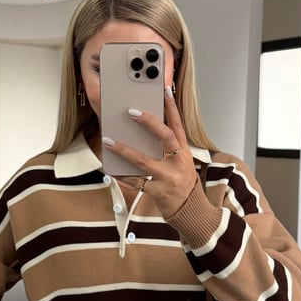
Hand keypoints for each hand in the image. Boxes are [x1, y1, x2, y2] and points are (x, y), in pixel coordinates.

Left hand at [102, 86, 196, 217]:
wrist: (191, 211)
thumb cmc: (183, 183)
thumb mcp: (181, 162)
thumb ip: (168, 148)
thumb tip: (144, 132)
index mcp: (184, 152)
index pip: (178, 125)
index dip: (172, 107)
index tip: (164, 90)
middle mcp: (177, 162)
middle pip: (164, 137)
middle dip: (148, 122)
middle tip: (130, 112)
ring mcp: (167, 178)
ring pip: (143, 161)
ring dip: (124, 150)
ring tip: (108, 141)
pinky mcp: (157, 192)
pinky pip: (135, 182)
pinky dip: (121, 175)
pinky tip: (110, 169)